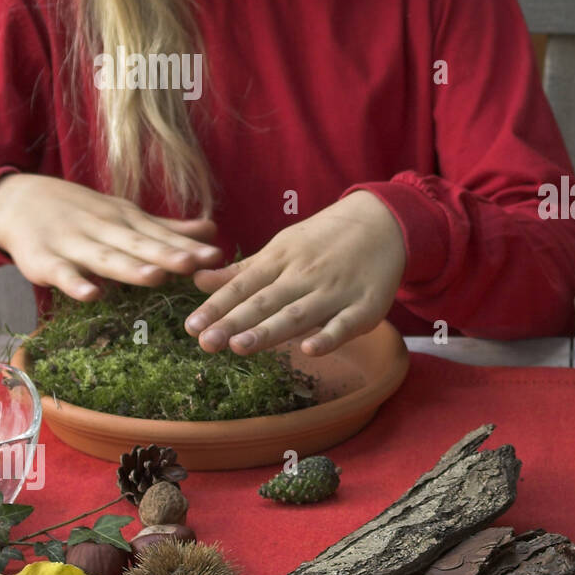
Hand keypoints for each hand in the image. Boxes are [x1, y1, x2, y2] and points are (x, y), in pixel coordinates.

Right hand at [0, 172, 223, 298]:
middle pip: (138, 244)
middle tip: (196, 263)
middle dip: (166, 254)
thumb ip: (167, 229)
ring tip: (156, 277)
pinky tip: (92, 295)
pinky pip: (61, 273)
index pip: (160, 235)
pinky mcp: (44, 261)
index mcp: (126, 220)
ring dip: (129, 267)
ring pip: (104, 257)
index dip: (187, 246)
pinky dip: (75, 283)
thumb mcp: (126, 215)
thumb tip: (212, 230)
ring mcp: (73, 244)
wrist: (18, 201)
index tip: (216, 256)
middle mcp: (103, 229)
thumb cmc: (84, 213)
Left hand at [182, 191, 406, 356]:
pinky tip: (309, 351)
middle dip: (234, 322)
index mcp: (282, 260)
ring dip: (269, 331)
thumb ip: (242, 271)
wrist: (383, 223)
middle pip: (265, 301)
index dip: (217, 306)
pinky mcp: (365, 306)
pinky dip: (328, 337)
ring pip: (298, 314)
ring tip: (240, 346)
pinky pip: (345, 324)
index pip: (244, 285)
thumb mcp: (281, 248)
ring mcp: (335, 291)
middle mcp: (305, 275)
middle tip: (206, 343)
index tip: (191, 326)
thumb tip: (197, 281)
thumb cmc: (324, 240)